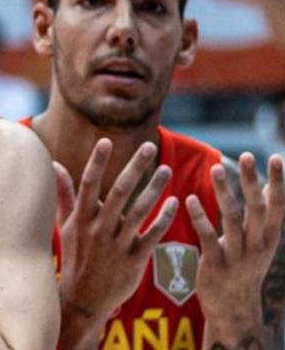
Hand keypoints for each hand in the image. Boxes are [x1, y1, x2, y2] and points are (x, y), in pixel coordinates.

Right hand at [56, 139, 178, 348]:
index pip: (88, 184)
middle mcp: (99, 229)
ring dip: (154, 189)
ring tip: (166, 169)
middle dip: (135, 168)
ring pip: (139, 212)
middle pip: (119, 192)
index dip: (97, 162)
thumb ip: (64, 193)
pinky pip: (152, 236)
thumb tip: (54, 164)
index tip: (105, 141)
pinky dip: (164, 219)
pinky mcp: (134, 261)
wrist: (83, 299)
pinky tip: (175, 202)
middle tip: (149, 146)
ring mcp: (117, 245)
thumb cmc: (75, 257)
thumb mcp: (65, 225)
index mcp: (81, 219)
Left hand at [187, 153, 284, 347]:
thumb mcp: (261, 242)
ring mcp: (238, 256)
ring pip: (232, 219)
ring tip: (215, 168)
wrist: (233, 309)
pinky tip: (189, 199)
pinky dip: (200, 217)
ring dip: (224, 193)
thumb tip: (268, 183)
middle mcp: (258, 245)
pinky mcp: (215, 264)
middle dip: (251, 181)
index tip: (273, 157)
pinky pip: (207, 237)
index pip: (277, 205)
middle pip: (256, 208)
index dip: (277, 182)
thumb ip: (263, 215)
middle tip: (246, 156)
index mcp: (270, 238)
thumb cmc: (245, 267)